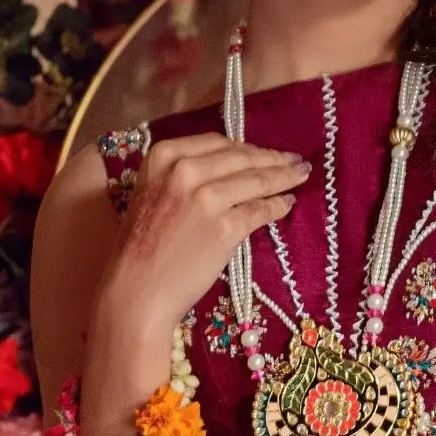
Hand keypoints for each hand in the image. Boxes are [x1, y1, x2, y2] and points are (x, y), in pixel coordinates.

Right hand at [101, 132, 312, 329]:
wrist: (135, 291)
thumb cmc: (141, 247)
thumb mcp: (153, 193)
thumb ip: (183, 175)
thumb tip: (232, 166)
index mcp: (163, 155)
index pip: (218, 143)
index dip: (247, 148)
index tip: (265, 152)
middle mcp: (184, 170)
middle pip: (242, 157)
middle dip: (272, 159)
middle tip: (294, 161)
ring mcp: (206, 198)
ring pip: (256, 180)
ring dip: (284, 177)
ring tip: (300, 176)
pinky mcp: (225, 227)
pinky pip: (260, 211)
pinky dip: (278, 206)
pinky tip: (287, 204)